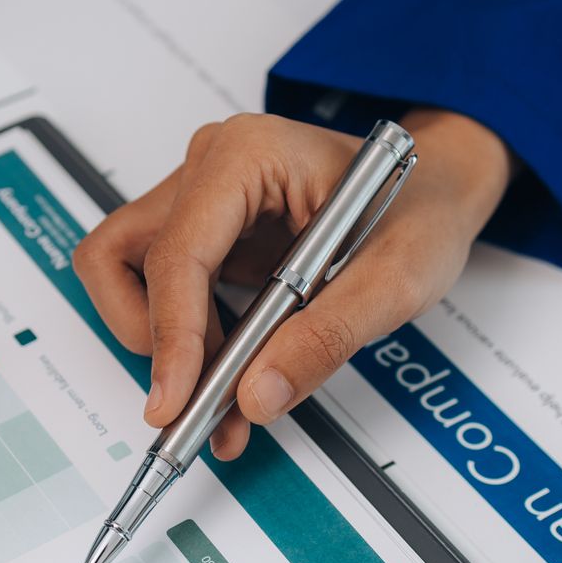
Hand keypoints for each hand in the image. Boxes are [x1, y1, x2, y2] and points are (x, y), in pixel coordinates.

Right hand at [73, 109, 512, 459]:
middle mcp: (209, 170)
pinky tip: (225, 390)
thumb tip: (256, 396)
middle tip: (197, 407)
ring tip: (215, 403)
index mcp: (250, 155)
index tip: (176, 402)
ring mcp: (199, 204)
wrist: (437, 192)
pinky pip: (165, 299)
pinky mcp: (205, 242)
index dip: (171, 335)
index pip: (179, 252)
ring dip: (159, 347)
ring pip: (126, 278)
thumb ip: (327, 338)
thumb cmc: (421, 211)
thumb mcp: (397, 279)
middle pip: (124, 259)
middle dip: (154, 341)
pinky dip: (184, 350)